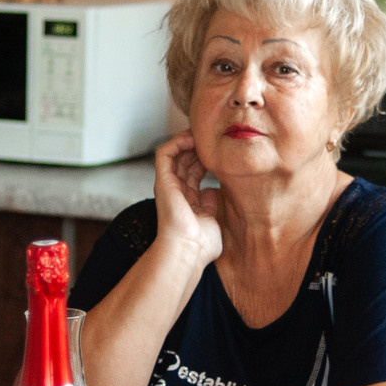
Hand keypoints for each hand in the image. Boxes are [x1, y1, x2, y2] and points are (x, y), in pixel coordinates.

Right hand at [153, 132, 222, 268]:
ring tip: (204, 134)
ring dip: (189, 141)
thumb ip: (212, 204)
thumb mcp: (214, 219)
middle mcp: (177, 191)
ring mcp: (168, 185)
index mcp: (188, 200)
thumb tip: (214, 189)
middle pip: (186, 160)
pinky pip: (164, 153)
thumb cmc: (202, 245)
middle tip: (216, 138)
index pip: (196, 171)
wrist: (188, 251)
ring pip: (175, 153)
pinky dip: (176, 142)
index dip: (207, 159)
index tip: (222, 151)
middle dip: (200, 147)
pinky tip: (192, 139)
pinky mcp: (162, 181)